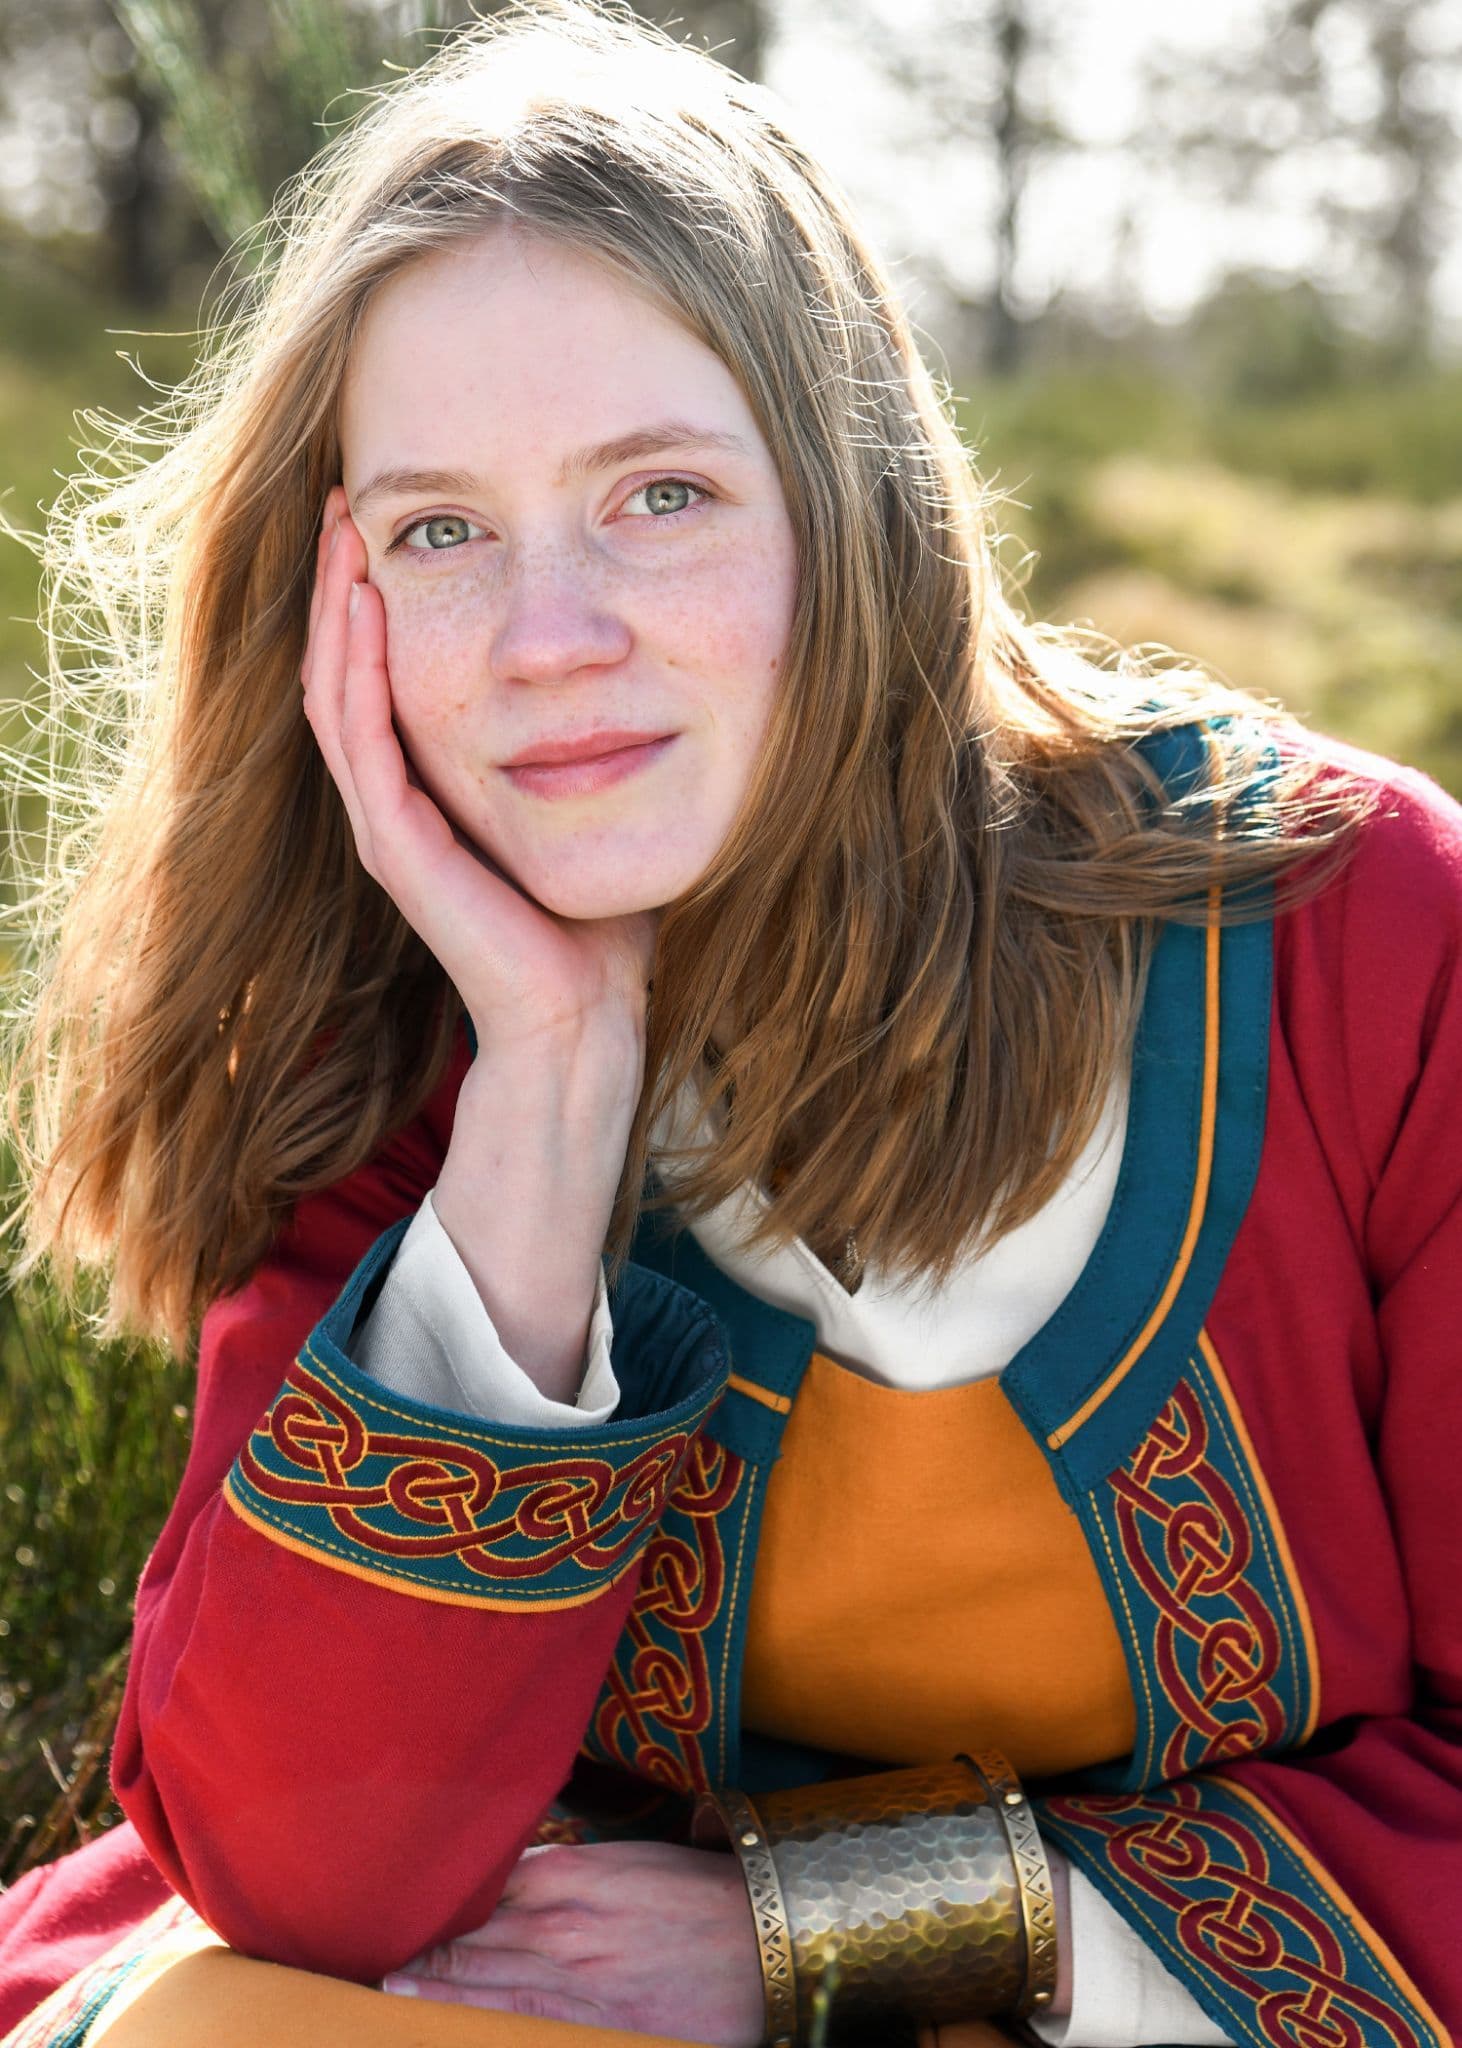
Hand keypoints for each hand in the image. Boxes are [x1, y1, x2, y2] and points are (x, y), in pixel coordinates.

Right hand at [301, 485, 658, 1060]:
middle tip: (343, 499)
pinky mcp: (396, 849)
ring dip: (333, 609)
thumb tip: (629, 666)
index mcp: (430, 789)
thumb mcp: (591, 796)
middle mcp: (394, 802)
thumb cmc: (599, 917)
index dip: (372, 595)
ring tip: (342, 530)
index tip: (386, 517)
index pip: (378, 672)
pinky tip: (362, 607)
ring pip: (335, 693)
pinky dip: (356, 670)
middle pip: (341, 669)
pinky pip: (360, 742)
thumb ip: (587, 738)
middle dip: (339, 581)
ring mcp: (386, 825)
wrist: (586, 1015)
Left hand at [379, 1840, 765, 2044]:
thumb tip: (511, 1871)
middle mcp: (560, 1919)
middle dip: (415, 1939)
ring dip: (425, 1980)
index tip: (386, 1900)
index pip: (478, 1882)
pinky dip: (466, 2015)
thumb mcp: (627, 1865)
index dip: (431, 1896)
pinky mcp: (595, 2023)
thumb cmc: (698, 1898)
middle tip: (356, 1945)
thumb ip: (563, 1869)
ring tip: (376, 1983)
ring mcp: (573, 1974)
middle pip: (468, 1931)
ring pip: (479, 1976)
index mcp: (567, 1872)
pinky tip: (423, 2012)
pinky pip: (516, 2018)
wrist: (767, 1937)